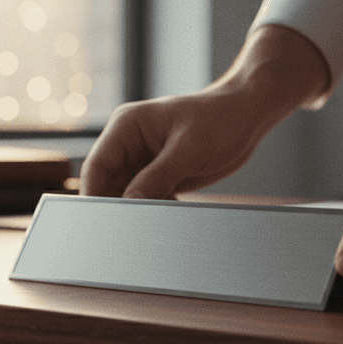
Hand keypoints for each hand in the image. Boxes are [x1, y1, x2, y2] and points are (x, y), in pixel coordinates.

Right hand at [80, 25, 329, 198]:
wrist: (248, 115)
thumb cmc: (221, 119)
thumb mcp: (188, 150)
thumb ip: (155, 178)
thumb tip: (128, 205)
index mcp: (126, 126)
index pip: (97, 166)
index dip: (94, 195)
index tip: (100, 220)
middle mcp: (129, 143)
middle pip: (108, 184)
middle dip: (118, 206)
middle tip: (130, 229)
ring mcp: (143, 160)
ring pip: (126, 195)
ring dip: (138, 210)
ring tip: (157, 218)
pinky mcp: (159, 174)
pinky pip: (146, 198)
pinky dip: (154, 210)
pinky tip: (170, 214)